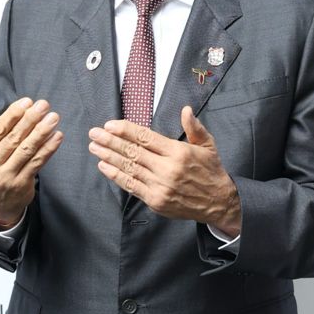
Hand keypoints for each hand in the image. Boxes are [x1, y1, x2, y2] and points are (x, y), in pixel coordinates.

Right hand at [0, 97, 63, 228]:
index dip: (12, 115)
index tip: (26, 102)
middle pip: (13, 138)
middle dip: (30, 120)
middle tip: (43, 105)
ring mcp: (6, 177)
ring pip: (27, 150)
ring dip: (42, 132)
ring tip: (53, 118)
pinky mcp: (21, 184)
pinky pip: (37, 162)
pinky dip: (48, 148)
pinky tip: (57, 136)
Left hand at [88, 106, 241, 234]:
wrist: (218, 203)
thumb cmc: (211, 172)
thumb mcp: (208, 146)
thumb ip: (194, 128)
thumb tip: (185, 110)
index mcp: (178, 152)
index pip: (146, 137)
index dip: (126, 130)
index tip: (110, 125)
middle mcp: (167, 169)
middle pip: (133, 152)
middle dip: (110, 141)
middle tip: (94, 133)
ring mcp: (160, 186)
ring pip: (129, 168)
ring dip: (108, 157)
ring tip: (94, 147)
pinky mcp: (155, 200)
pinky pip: (131, 186)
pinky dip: (116, 176)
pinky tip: (104, 166)